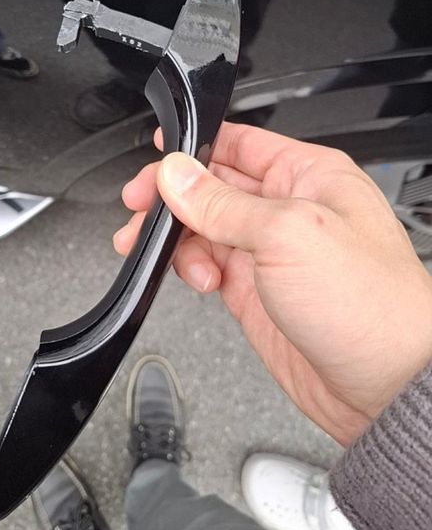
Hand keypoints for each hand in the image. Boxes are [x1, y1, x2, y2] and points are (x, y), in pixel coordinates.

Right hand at [114, 122, 431, 445]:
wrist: (387, 386)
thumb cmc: (370, 304)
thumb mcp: (287, 234)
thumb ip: (222, 202)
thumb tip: (177, 174)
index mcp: (309, 175)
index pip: (239, 142)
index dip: (195, 148)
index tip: (159, 158)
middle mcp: (289, 208)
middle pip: (214, 184)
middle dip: (174, 194)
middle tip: (141, 207)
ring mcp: (272, 252)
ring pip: (204, 226)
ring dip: (176, 236)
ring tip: (161, 250)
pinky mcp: (257, 293)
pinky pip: (208, 264)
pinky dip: (190, 268)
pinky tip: (195, 277)